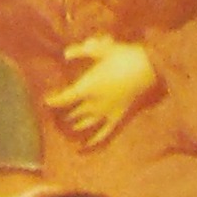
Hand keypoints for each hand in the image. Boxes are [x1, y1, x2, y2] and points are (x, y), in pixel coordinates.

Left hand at [46, 35, 160, 147]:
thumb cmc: (125, 56)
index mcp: (87, 88)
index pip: (64, 99)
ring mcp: (106, 112)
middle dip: (62, 113)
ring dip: (75, 125)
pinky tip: (85, 147)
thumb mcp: (102, 49)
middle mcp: (94, 103)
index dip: (53, 100)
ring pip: (85, 123)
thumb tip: (65, 54)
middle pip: (72, 112)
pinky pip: (103, 133)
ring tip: (68, 125)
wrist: (149, 67)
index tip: (46, 100)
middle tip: (54, 112)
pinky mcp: (118, 116)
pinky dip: (93, 141)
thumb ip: (81, 51)